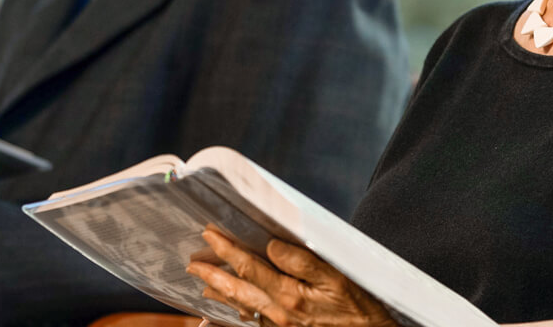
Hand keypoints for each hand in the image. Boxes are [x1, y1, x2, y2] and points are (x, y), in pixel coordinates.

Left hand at [187, 228, 394, 326]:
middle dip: (213, 275)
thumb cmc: (359, 310)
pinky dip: (239, 316)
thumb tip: (272, 245)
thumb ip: (303, 262)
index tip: (209, 235)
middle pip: (238, 291)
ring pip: (244, 309)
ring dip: (223, 295)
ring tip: (204, 284)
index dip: (227, 250)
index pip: (249, 268)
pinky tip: (235, 311)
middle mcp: (280, 315)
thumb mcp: (337, 279)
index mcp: (290, 297)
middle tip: (192, 264)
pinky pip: (255, 324)